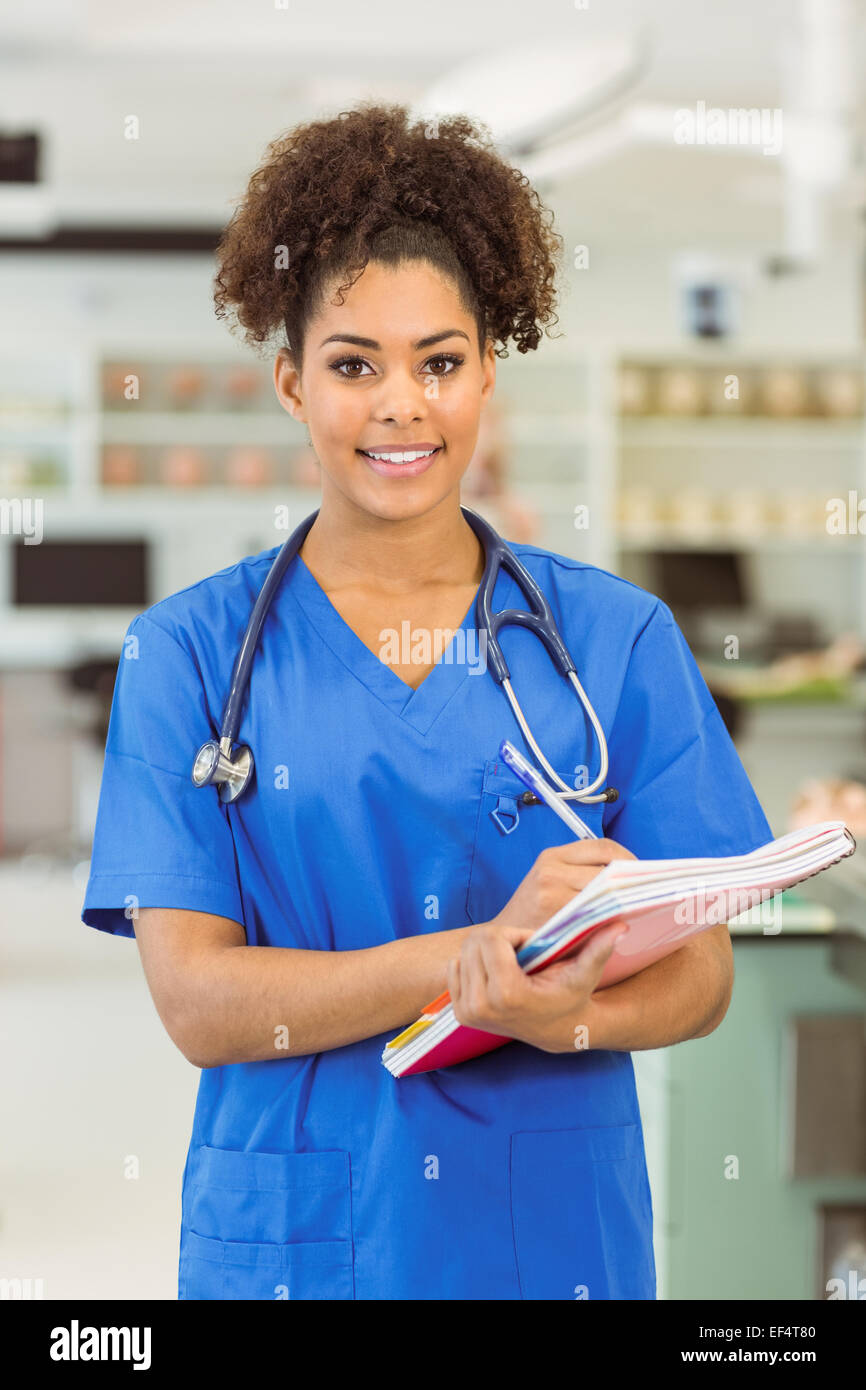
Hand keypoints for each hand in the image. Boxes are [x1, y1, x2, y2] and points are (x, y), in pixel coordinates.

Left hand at [447, 838, 636, 1052]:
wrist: (556, 1031)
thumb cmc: (571, 997)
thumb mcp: (584, 974)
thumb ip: (598, 949)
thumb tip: (620, 927)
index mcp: (507, 993)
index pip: (491, 938)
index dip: (512, 934)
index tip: (530, 944)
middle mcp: (481, 1006)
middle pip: (474, 942)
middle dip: (499, 939)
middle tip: (520, 952)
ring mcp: (468, 1012)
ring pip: (463, 952)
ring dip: (486, 950)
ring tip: (510, 963)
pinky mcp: (460, 1013)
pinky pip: (454, 967)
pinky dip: (473, 963)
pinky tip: (496, 973)